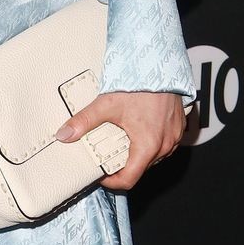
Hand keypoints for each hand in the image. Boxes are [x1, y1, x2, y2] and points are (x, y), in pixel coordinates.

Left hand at [55, 90, 185, 191]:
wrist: (160, 63)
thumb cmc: (140, 83)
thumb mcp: (107, 104)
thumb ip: (84, 121)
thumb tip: (64, 135)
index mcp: (148, 146)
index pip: (129, 180)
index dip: (111, 181)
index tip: (101, 174)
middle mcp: (165, 145)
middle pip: (140, 168)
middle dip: (122, 165)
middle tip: (106, 153)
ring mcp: (175, 137)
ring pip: (153, 157)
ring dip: (136, 154)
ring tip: (121, 140)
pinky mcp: (179, 127)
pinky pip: (164, 144)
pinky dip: (150, 142)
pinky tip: (138, 129)